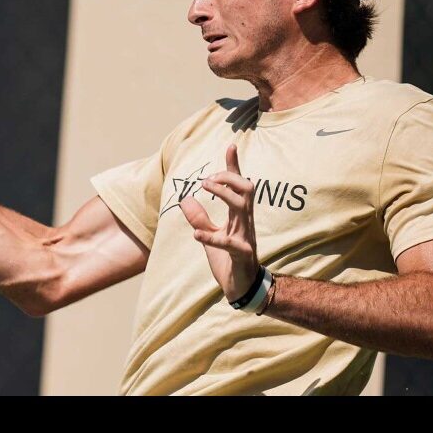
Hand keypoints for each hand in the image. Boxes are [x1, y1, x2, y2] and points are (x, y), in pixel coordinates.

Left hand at [180, 144, 259, 301]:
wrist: (240, 287)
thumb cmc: (228, 259)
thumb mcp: (209, 235)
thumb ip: (200, 218)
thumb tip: (185, 198)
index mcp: (239, 216)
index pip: (239, 186)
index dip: (234, 166)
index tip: (230, 146)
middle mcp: (245, 222)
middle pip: (247, 189)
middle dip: (230, 177)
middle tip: (207, 178)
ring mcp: (245, 237)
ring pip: (243, 207)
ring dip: (224, 194)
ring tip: (204, 188)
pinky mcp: (241, 255)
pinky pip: (229, 243)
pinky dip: (211, 238)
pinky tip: (196, 235)